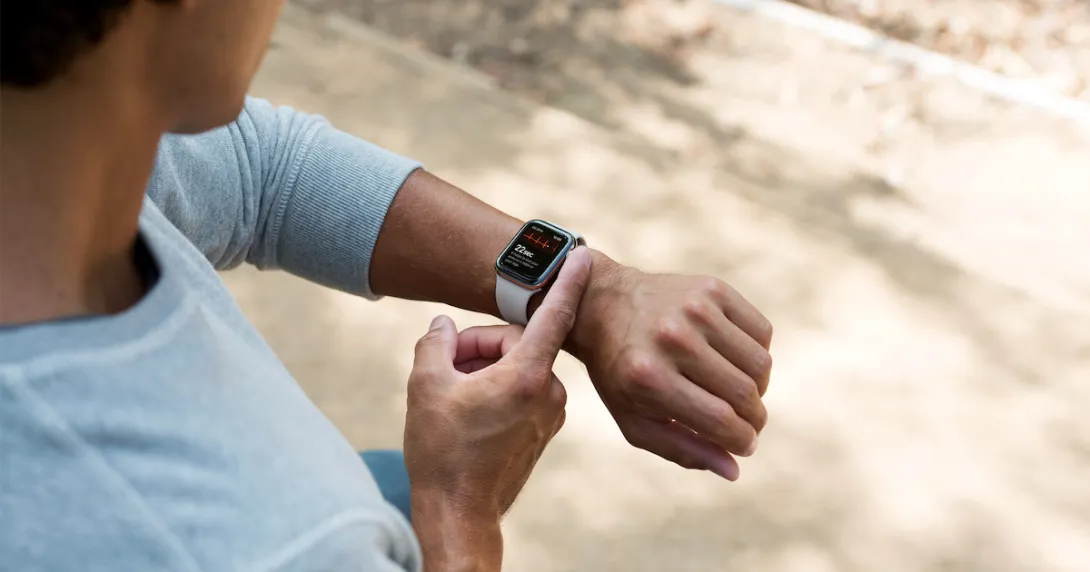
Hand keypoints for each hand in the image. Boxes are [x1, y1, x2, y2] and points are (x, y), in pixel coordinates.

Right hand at [404, 247, 591, 569]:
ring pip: (517, 366)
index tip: (583, 253)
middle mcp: (548, 392)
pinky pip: (522, 389)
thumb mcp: (425, 385)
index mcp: (525, 376)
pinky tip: (467, 409)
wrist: (458, 513)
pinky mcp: (545, 428)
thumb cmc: (441, 451)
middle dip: (478, 347)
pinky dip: (496, 388)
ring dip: (484, 369)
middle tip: (444, 366)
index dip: (566, 280)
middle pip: (516, 342)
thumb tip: (445, 326)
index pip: (552, 315)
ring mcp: (550, 412)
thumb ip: (437, 343)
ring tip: (452, 395)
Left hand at [568, 253, 772, 480]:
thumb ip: (682, 449)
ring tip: (740, 392)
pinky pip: (762, 332)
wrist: (603, 304)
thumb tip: (734, 469)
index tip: (745, 445)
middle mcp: (672, 339)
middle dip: (755, 418)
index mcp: (649, 378)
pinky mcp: (713, 288)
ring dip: (759, 388)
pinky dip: (758, 354)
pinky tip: (735, 360)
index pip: (721, 422)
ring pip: (760, 364)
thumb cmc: (620, 373)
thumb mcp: (635, 420)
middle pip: (745, 394)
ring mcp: (694, 309)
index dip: (743, 441)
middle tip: (749, 422)